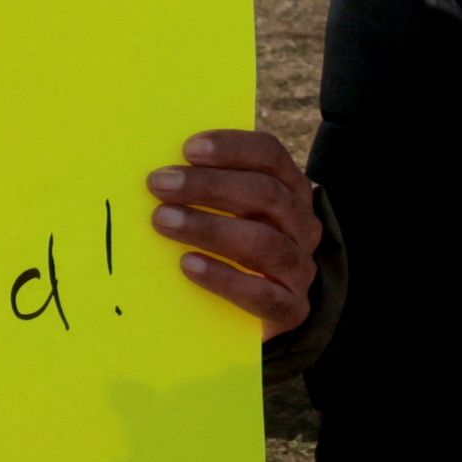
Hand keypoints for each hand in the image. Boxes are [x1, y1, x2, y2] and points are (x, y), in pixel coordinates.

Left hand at [148, 130, 320, 334]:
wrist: (255, 314)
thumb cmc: (230, 250)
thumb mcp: (229, 212)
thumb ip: (207, 190)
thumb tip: (159, 172)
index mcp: (290, 190)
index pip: (271, 155)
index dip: (233, 147)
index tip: (188, 148)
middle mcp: (302, 224)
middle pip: (267, 194)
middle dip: (210, 185)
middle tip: (160, 184)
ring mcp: (300, 267)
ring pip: (265, 242)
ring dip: (210, 228)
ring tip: (164, 221)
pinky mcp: (291, 309)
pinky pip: (263, 293)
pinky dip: (224, 277)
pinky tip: (188, 264)